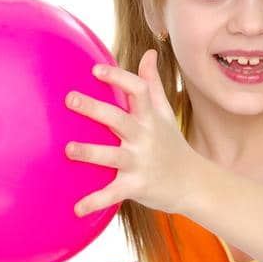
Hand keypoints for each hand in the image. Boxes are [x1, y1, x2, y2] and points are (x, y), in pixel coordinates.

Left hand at [63, 50, 202, 218]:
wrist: (194, 184)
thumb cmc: (173, 145)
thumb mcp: (165, 114)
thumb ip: (153, 83)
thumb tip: (149, 51)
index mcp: (150, 118)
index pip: (137, 90)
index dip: (118, 78)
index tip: (95, 70)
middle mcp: (145, 138)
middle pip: (119, 119)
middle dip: (94, 109)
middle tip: (70, 99)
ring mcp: (140, 163)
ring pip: (112, 156)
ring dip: (90, 153)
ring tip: (68, 150)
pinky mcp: (137, 187)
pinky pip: (113, 194)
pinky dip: (94, 203)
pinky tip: (76, 209)